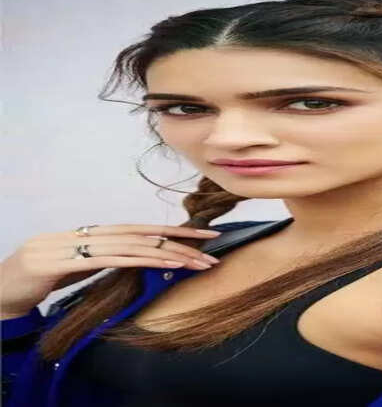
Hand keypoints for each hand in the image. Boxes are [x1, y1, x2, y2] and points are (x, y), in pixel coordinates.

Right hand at [0, 224, 221, 316]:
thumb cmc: (38, 281)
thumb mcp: (78, 269)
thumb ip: (104, 260)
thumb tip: (136, 260)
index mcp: (92, 234)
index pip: (141, 229)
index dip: (173, 230)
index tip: (204, 235)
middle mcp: (87, 234)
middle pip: (144, 234)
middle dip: (182, 241)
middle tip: (213, 248)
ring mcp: (74, 245)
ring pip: (134, 245)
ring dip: (171, 254)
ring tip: (199, 262)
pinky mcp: (64, 261)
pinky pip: (113, 260)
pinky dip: (145, 261)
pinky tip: (167, 266)